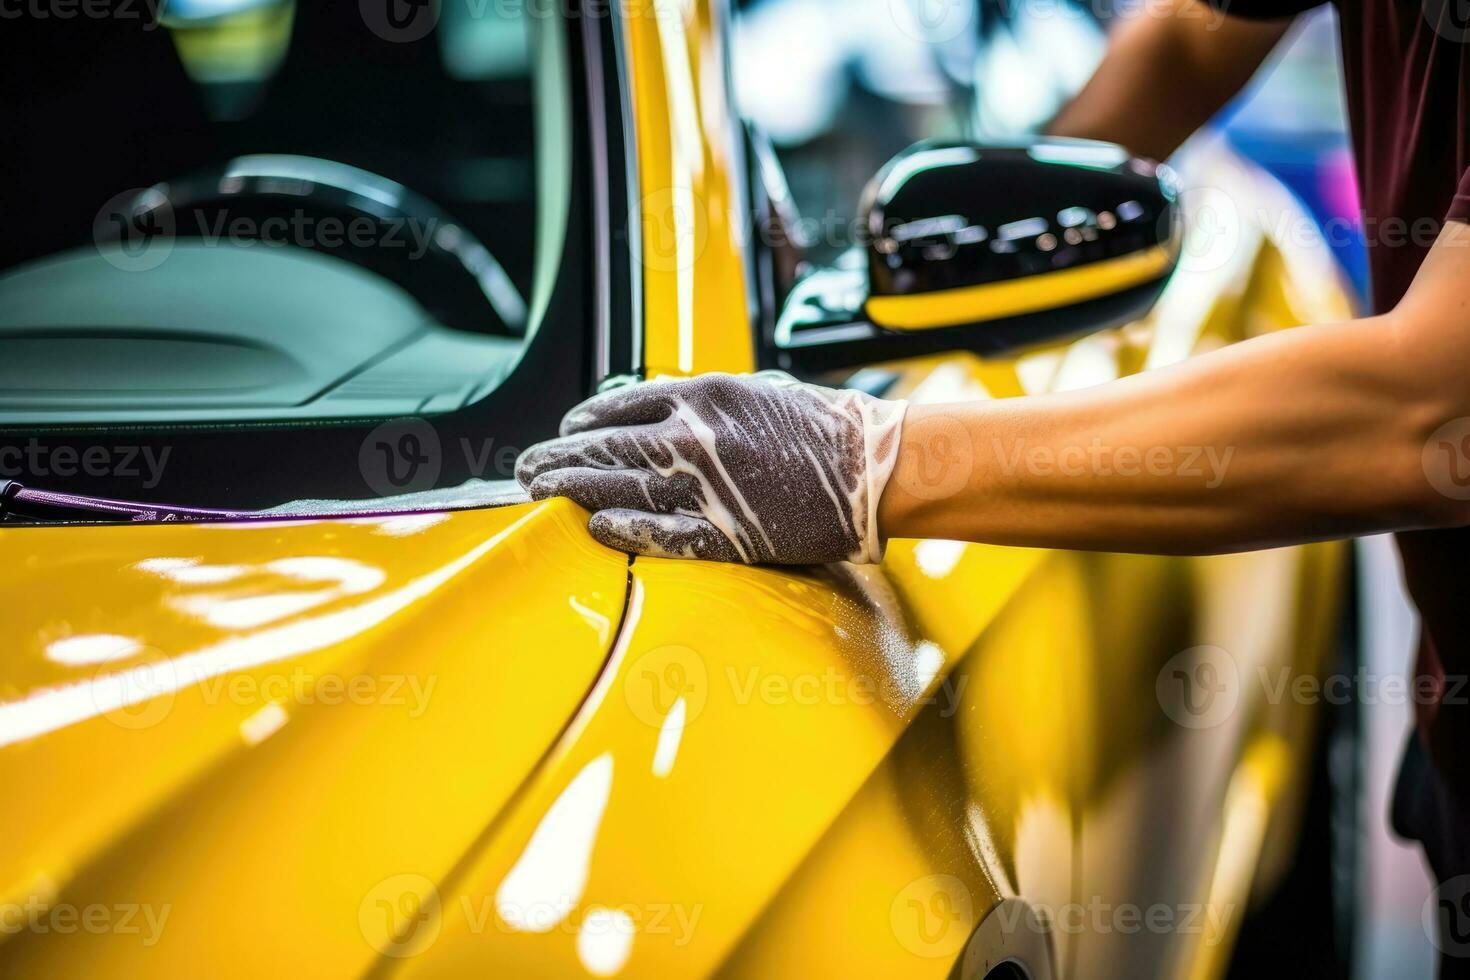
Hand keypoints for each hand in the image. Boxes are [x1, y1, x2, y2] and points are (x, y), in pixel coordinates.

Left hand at [516, 372, 906, 563]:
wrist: (876, 465)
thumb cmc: (822, 427)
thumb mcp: (757, 393)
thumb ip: (705, 402)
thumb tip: (656, 409)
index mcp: (705, 397)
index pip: (621, 407)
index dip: (583, 422)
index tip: (563, 431)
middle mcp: (697, 437)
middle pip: (607, 449)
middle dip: (560, 458)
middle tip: (526, 469)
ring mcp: (709, 487)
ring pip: (622, 489)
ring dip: (573, 492)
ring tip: (539, 494)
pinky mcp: (730, 532)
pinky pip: (666, 534)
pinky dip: (627, 531)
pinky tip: (596, 529)